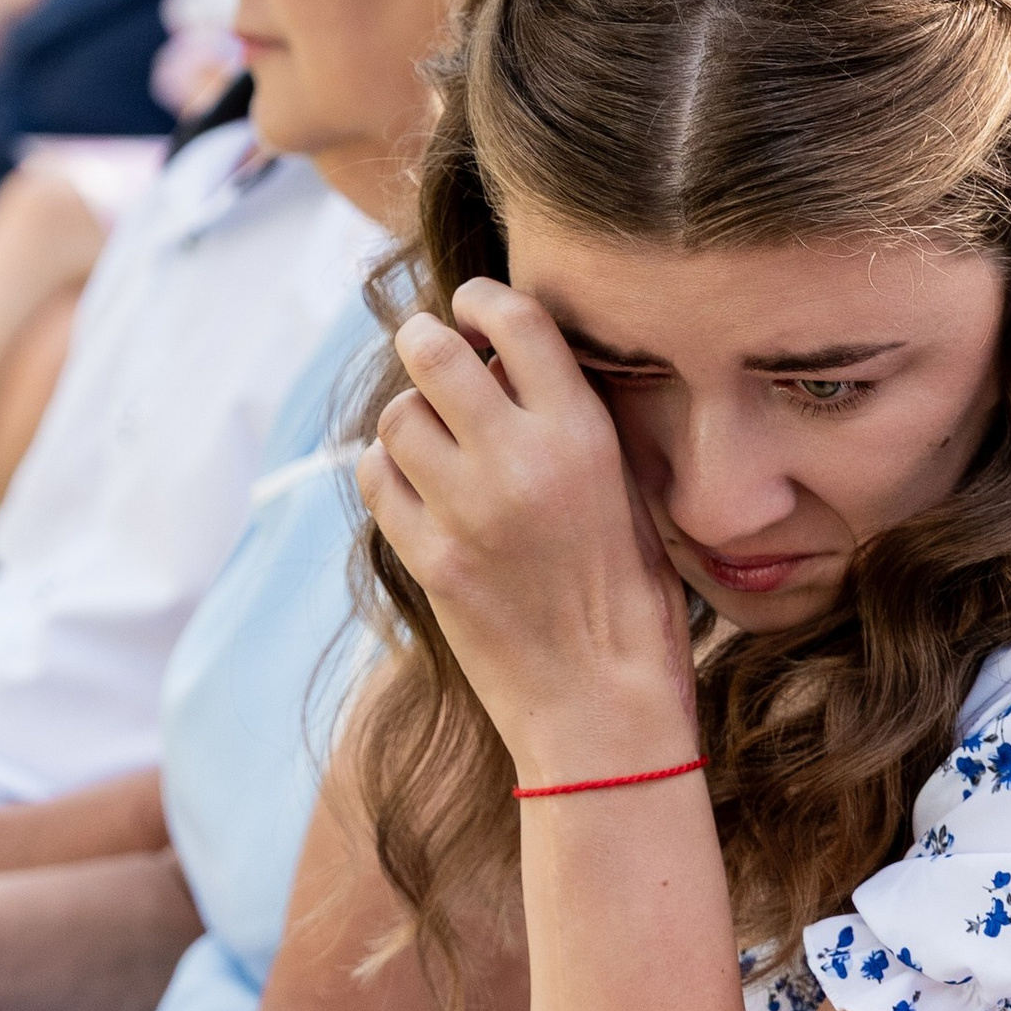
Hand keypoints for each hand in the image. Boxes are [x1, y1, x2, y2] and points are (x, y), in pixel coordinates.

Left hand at [356, 280, 695, 782]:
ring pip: (397, 416)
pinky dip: (388, 472)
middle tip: (426, 343)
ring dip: (409, 415)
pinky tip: (414, 486)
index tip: (471, 304)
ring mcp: (466, 512)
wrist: (602, 711)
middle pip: (433, 353)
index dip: (483, 300)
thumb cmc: (632, 606)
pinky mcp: (429, 560)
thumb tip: (513, 369)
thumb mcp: (631, 499)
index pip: (516, 322)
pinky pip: (377, 481)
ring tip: (431, 435)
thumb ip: (577, 430)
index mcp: (585, 437)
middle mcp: (520, 463)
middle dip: (424, 338)